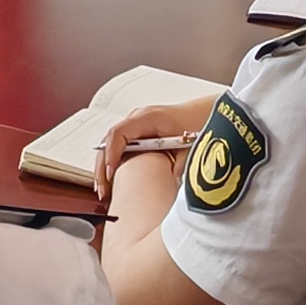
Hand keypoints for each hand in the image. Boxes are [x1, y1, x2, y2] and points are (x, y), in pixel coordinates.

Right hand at [92, 94, 219, 196]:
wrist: (203, 113)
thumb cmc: (196, 122)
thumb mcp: (192, 143)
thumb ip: (183, 160)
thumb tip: (173, 177)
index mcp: (148, 117)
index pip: (119, 133)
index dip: (112, 153)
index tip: (110, 172)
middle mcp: (137, 119)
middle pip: (108, 141)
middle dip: (102, 167)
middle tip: (102, 191)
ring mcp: (134, 126)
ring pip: (109, 145)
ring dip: (103, 167)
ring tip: (102, 191)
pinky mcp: (136, 134)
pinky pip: (117, 147)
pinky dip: (111, 163)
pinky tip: (110, 181)